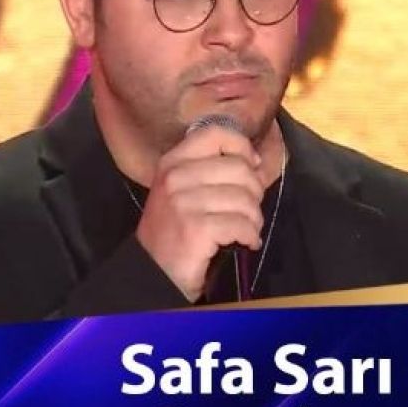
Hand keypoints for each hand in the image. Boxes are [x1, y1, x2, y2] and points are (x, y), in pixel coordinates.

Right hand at [135, 125, 263, 300]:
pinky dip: (250, 237)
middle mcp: (175, 177)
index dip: (242, 147)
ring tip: (245, 230)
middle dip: (254, 193)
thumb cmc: (174, 231)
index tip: (251, 166)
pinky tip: (244, 243)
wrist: (153, 273)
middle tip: (247, 211)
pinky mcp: (196, 229)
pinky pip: (242, 224)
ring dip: (253, 219)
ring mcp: (183, 202)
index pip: (216, 134)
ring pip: (245, 199)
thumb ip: (210, 169)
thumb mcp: (182, 190)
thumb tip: (253, 160)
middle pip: (239, 168)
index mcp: (172, 162)